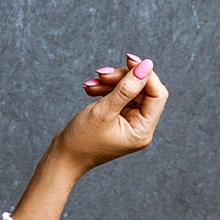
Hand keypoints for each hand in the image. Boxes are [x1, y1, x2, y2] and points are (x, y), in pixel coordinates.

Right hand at [53, 52, 168, 178]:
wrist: (61, 158)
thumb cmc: (81, 141)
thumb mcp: (104, 111)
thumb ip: (127, 87)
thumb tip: (147, 65)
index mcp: (142, 131)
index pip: (157, 94)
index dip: (145, 75)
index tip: (129, 60)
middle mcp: (139, 128)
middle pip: (142, 90)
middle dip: (122, 79)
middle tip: (102, 74)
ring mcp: (129, 125)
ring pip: (129, 91)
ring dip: (110, 83)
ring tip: (91, 84)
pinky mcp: (118, 121)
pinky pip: (119, 97)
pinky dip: (106, 90)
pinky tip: (91, 89)